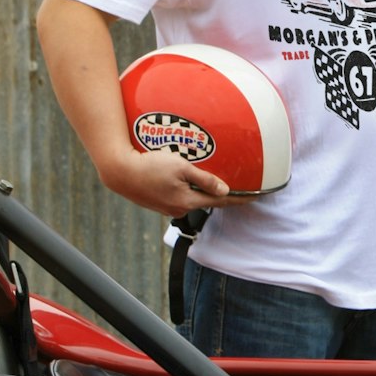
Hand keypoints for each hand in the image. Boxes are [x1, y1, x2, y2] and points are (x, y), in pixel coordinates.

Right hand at [101, 147, 229, 217]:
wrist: (120, 172)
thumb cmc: (150, 166)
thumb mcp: (181, 167)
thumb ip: (204, 179)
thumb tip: (224, 190)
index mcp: (187, 202)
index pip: (221, 201)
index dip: (239, 198)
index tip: (255, 197)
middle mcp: (179, 209)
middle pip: (206, 200)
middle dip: (219, 194)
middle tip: (237, 186)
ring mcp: (167, 208)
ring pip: (191, 198)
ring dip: (201, 190)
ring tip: (210, 180)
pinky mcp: (158, 203)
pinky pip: (179, 196)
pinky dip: (186, 189)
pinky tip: (185, 181)